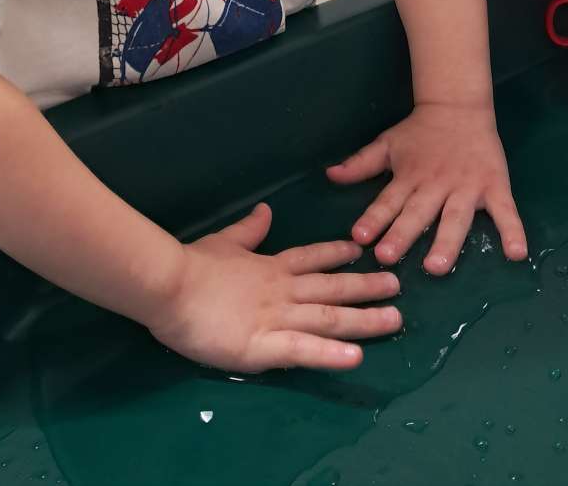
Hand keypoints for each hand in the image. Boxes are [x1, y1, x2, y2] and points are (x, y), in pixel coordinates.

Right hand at [145, 202, 401, 373]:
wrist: (169, 285)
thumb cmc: (192, 264)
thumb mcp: (225, 241)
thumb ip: (249, 230)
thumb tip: (266, 210)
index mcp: (269, 266)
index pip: (311, 258)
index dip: (337, 255)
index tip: (362, 251)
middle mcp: (282, 290)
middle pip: (331, 288)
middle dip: (366, 287)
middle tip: (398, 285)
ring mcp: (277, 317)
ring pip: (329, 318)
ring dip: (364, 319)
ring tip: (395, 320)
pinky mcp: (264, 346)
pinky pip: (304, 350)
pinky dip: (331, 354)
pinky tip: (356, 357)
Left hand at [326, 103, 527, 275]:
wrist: (459, 106)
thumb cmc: (420, 132)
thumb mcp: (386, 144)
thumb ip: (360, 163)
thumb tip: (330, 175)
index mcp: (409, 177)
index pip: (388, 201)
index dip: (374, 218)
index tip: (359, 237)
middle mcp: (435, 185)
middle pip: (417, 213)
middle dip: (402, 234)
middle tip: (387, 257)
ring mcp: (466, 187)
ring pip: (455, 218)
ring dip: (446, 242)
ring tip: (436, 266)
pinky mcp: (494, 186)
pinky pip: (505, 211)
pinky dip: (512, 230)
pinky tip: (516, 253)